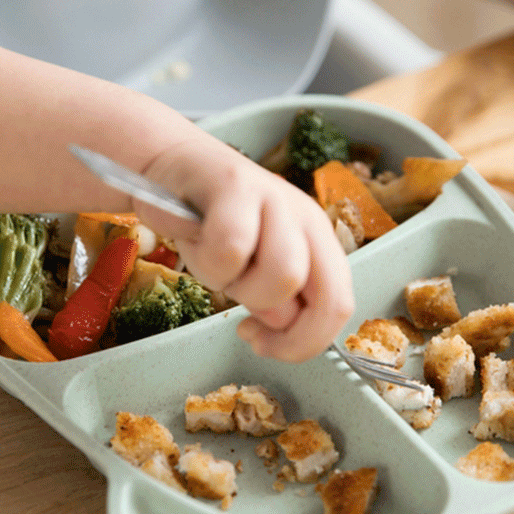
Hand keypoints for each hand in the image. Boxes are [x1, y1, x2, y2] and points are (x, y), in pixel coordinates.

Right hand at [135, 137, 354, 362]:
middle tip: (239, 309)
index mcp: (319, 245)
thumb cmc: (213, 225)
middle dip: (276, 322)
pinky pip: (232, 246)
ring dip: (237, 287)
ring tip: (214, 264)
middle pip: (323, 298)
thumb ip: (274, 303)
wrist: (175, 168)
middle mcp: (307, 220)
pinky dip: (206, 258)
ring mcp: (277, 199)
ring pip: (284, 275)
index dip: (303, 344)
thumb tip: (279, 328)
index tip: (262, 344)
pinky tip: (195, 240)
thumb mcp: (249, 273)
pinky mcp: (237, 184)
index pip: (338, 307)